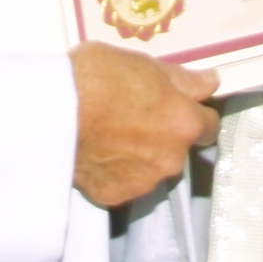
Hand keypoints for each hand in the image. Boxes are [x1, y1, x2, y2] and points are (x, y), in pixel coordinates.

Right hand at [67, 42, 219, 207]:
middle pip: (178, 149)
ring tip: (113, 134)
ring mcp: (143, 182)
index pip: (209, 126)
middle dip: (163, 136)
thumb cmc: (97, 80)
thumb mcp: (146, 65)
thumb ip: (183, 81)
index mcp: (184, 124)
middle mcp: (170, 159)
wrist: (53, 111)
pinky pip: (124, 183)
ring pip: (151, 168)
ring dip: (141, 156)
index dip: (194, 115)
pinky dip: (116, 171)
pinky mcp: (115, 196)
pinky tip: (100, 152)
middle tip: (135, 117)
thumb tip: (209, 82)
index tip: (178, 109)